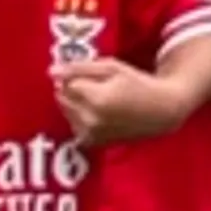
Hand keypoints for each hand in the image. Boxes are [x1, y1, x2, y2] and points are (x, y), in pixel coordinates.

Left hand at [55, 57, 189, 144]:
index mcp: (96, 99)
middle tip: (96, 86)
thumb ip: (79, 68)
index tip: (92, 75)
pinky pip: (73, 125)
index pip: (66, 83)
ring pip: (65, 112)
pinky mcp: (91, 143)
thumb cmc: (138, 84)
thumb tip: (51, 72)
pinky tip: (99, 113)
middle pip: (62, 98)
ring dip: (74, 104)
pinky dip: (80, 117)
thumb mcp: (112, 68)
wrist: (160, 112)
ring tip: (99, 99)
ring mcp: (90, 134)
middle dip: (72, 90)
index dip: (76, 76)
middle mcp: (90, 120)